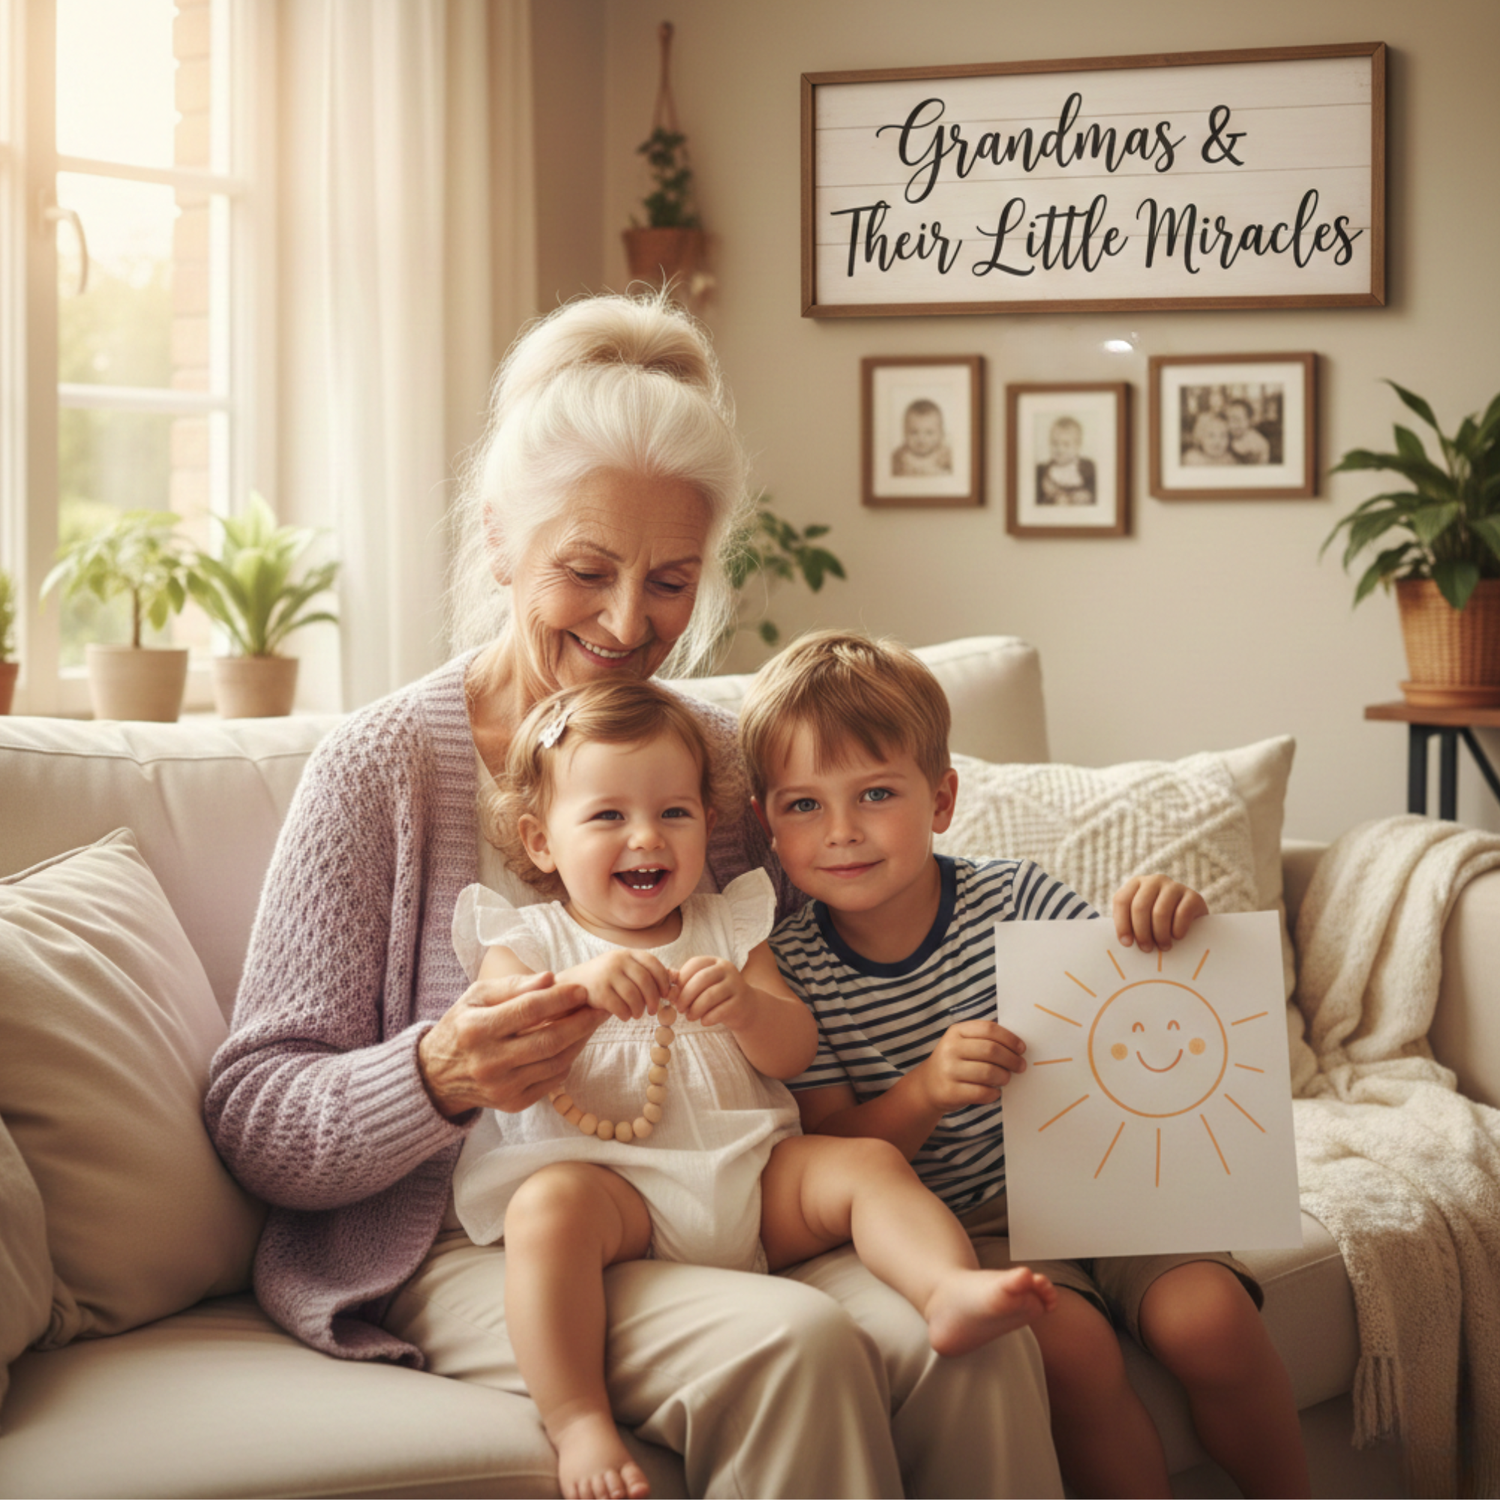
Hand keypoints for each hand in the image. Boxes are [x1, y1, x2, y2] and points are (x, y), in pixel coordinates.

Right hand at [417, 971, 601, 1117]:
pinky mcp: (513, 1103)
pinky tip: (572, 1044)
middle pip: (548, 1040)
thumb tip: (549, 979)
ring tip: (591, 1023)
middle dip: (581, 1021)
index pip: (528, 1011)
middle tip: (600, 1007)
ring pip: (556, 1062)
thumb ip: (512, 986)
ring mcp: (501, 1086)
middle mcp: (488, 1061)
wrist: (437, 1075)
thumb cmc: (463, 1025)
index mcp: (476, 1029)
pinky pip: (552, 1081)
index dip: (560, 999)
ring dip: (580, 1041)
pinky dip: (567, 1060)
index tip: (582, 990)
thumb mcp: (476, 996)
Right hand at [570, 949, 673, 1021]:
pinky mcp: (598, 991)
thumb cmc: (608, 979)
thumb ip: (650, 973)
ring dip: (639, 1009)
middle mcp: (618, 960)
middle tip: (653, 1010)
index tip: (665, 994)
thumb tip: (677, 977)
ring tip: (638, 1014)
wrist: (573, 985)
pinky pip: (619, 1006)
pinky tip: (625, 1016)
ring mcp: (607, 974)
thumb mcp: (628, 970)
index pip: (653, 963)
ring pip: (633, 995)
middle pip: (645, 980)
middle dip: (653, 998)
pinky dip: (625, 1014)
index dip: (663, 980)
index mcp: (628, 953)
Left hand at [676, 954, 755, 1029]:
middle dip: (686, 995)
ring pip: (710, 996)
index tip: (674, 993)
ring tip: (690, 1017)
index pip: (695, 964)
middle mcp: (727, 969)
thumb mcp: (702, 985)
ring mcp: (736, 985)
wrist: (746, 1008)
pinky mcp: (740, 1002)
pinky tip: (704, 1021)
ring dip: (695, 1009)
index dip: (681, 979)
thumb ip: (684, 982)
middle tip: (679, 1008)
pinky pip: (720, 1011)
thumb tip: (666, 980)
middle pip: (701, 979)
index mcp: (715, 962)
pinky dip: (708, 1018)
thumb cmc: (717, 995)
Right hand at [912, 1020, 1025, 1113]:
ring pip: (988, 1072)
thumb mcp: (963, 1043)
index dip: (1010, 1038)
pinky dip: (994, 1093)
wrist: (928, 1085)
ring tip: (1006, 1078)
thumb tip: (1017, 1045)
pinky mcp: (951, 1091)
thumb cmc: (955, 1062)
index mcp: (956, 1031)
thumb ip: (985, 1039)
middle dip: (1012, 1059)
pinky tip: (994, 1092)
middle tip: (1020, 1066)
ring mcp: (948, 1070)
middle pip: (991, 1050)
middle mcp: (950, 1048)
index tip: (1022, 1048)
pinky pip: (982, 1092)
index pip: (989, 1029)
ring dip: (1004, 1077)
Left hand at [1112, 875, 1208, 953]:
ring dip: (1160, 935)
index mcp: (1136, 884)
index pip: (1122, 900)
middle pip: (1140, 907)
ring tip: (1163, 947)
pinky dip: (1178, 930)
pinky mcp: (1194, 896)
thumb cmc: (1158, 924)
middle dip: (1142, 933)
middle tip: (1146, 949)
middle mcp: (1154, 880)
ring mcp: (1174, 886)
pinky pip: (1182, 914)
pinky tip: (1177, 937)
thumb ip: (1129, 926)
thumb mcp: (1141, 921)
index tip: (1127, 944)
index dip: (1122, 924)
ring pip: (1160, 913)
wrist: (1193, 921)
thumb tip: (1125, 941)